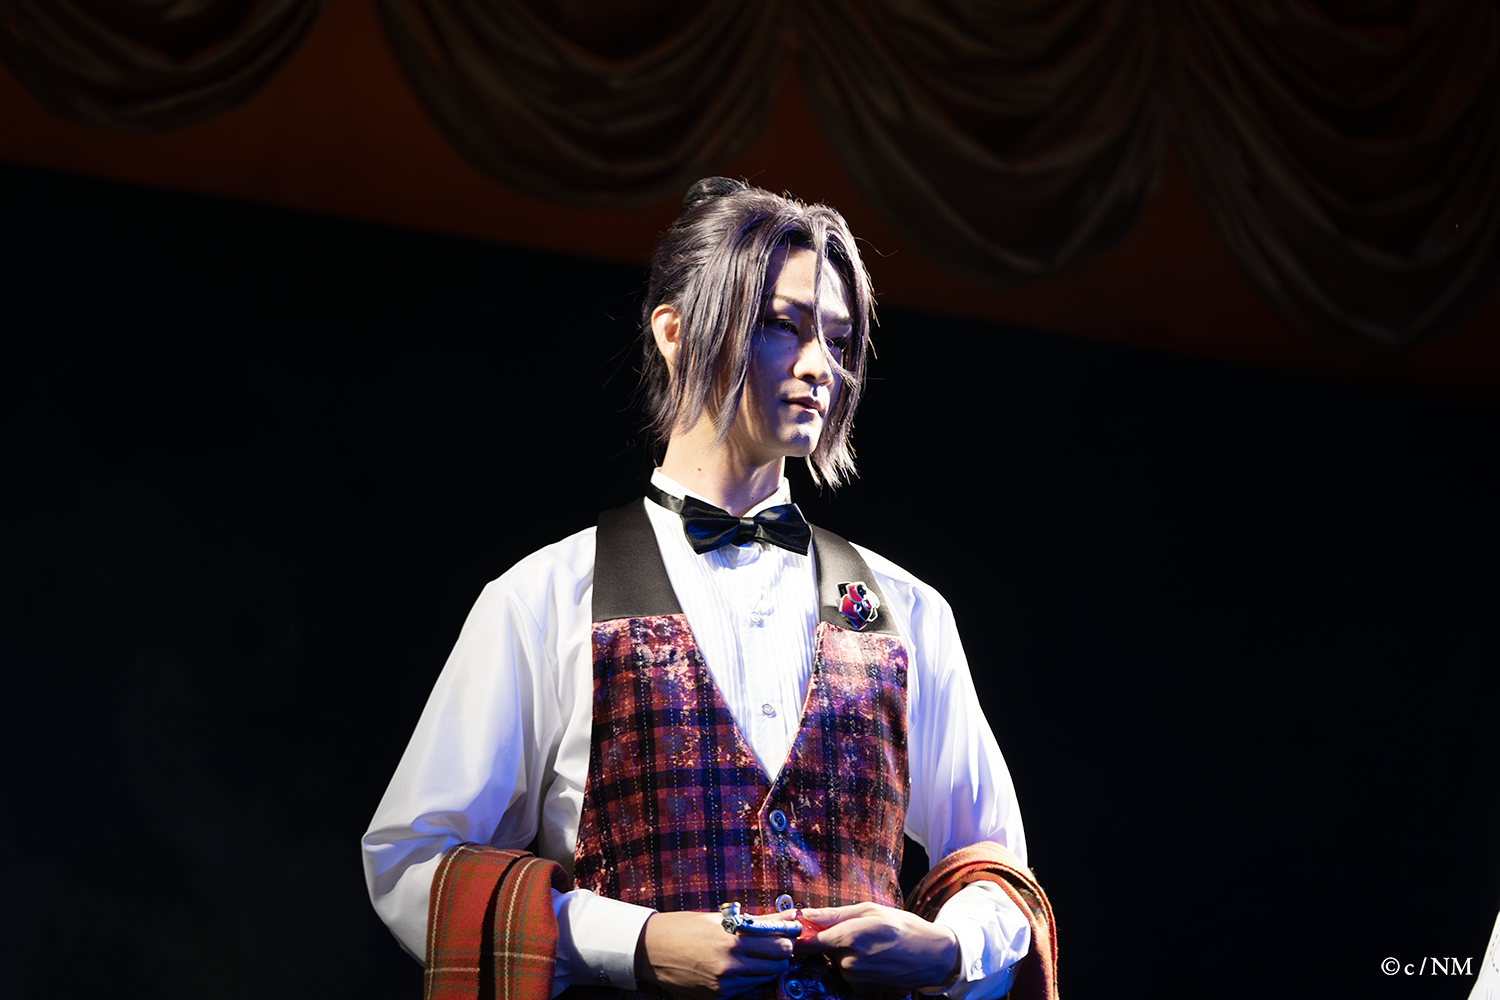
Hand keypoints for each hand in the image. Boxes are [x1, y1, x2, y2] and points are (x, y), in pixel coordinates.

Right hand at [635, 910, 794, 998]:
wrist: (651, 949)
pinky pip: (746, 989)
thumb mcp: (723, 918)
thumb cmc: (686, 927)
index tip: (785, 933)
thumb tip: (792, 915)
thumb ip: (761, 921)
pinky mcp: (717, 997)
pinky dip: (746, 978)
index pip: (781, 945)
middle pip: (778, 964)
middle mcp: (731, 965)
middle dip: (778, 954)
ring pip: (764, 978)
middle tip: (768, 944)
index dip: (786, 938)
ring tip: (746, 954)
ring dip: (762, 966)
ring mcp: (724, 985)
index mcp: (733, 940)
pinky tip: (732, 966)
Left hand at [793, 903, 959, 992]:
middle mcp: (849, 963)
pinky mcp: (860, 987)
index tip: (797, 926)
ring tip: (867, 940)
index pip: (807, 941)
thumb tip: (806, 915)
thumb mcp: (870, 910)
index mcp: (849, 938)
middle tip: (851, 927)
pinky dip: (851, 961)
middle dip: (828, 937)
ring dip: (841, 949)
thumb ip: (834, 914)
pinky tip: (871, 954)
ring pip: (834, 959)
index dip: (799, 933)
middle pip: (821, 948)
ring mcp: (854, 978)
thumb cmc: (903, 927)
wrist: (931, 957)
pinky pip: (845, 970)